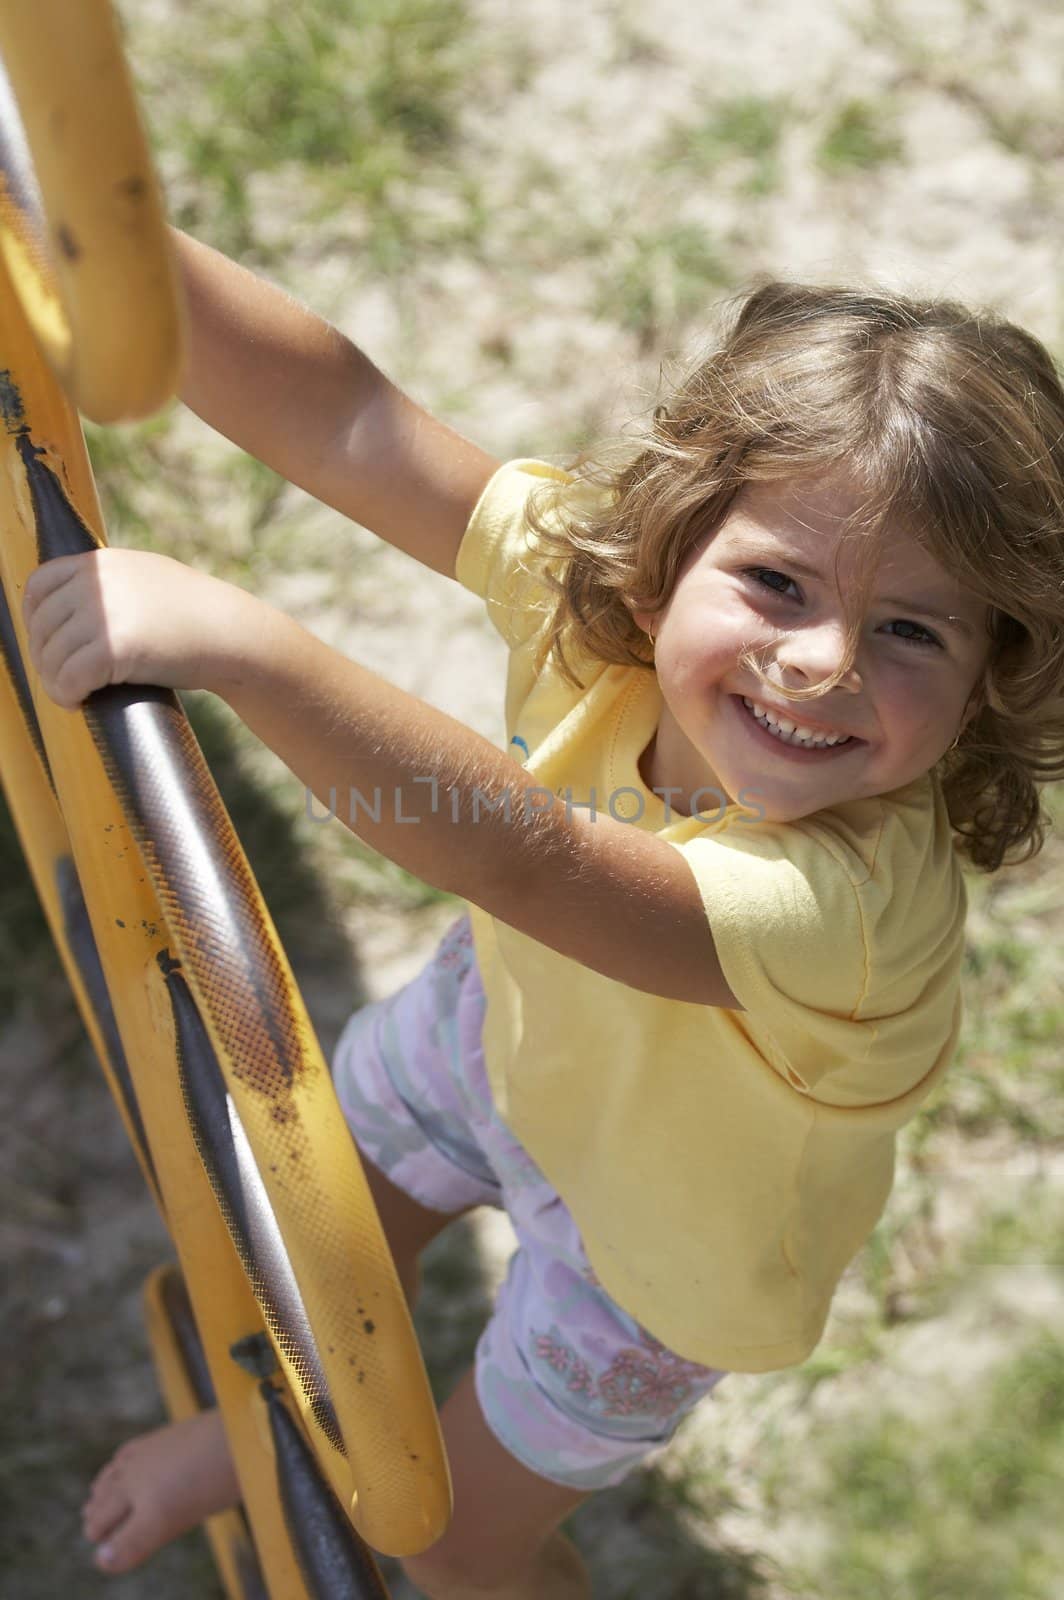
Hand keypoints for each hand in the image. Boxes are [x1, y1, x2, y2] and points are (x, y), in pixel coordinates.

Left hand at [21, 547, 244, 709]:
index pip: (39, 584)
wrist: (234, 634)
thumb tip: (79, 606)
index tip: (46, 642)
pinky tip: (76, 702)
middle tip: (62, 678)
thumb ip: (114, 583)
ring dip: (54, 680)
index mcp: (103, 564)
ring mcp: (105, 614)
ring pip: (52, 655)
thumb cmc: (198, 615)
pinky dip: (66, 694)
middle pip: (43, 626)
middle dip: (45, 657)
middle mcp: (98, 584)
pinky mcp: (115, 649)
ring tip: (70, 693)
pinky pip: (70, 677)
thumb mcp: (150, 578)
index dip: (33, 619)